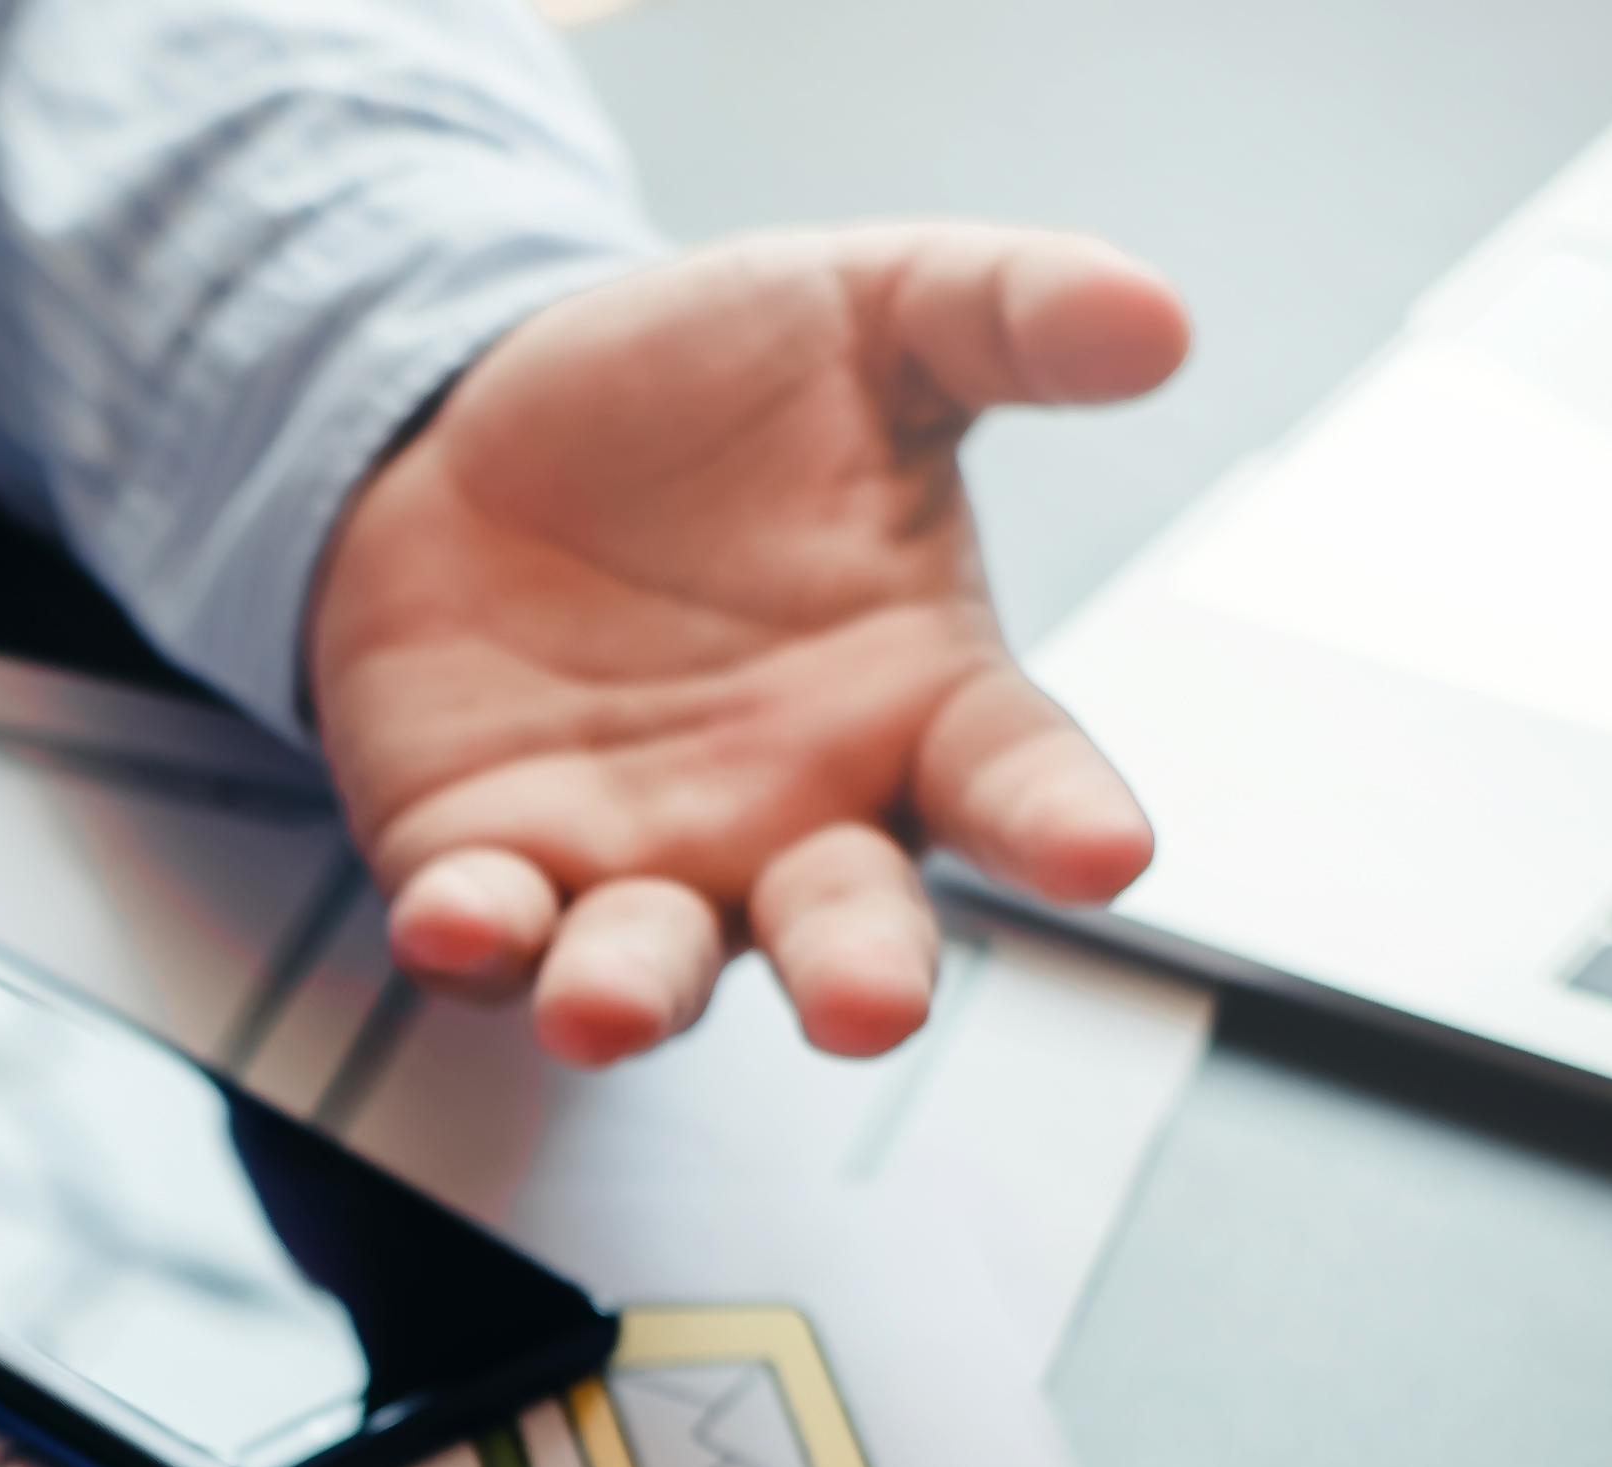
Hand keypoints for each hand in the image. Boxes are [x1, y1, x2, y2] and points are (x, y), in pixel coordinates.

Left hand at [310, 227, 1191, 1064]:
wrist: (476, 420)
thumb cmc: (701, 391)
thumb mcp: (869, 312)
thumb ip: (1009, 314)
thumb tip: (1157, 318)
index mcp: (918, 703)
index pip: (1019, 782)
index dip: (1063, 825)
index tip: (1104, 855)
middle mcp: (790, 817)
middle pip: (848, 934)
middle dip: (858, 978)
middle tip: (868, 1008)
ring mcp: (635, 862)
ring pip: (652, 970)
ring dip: (632, 997)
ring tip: (605, 1008)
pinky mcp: (487, 867)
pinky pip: (486, 935)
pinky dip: (471, 941)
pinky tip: (454, 921)